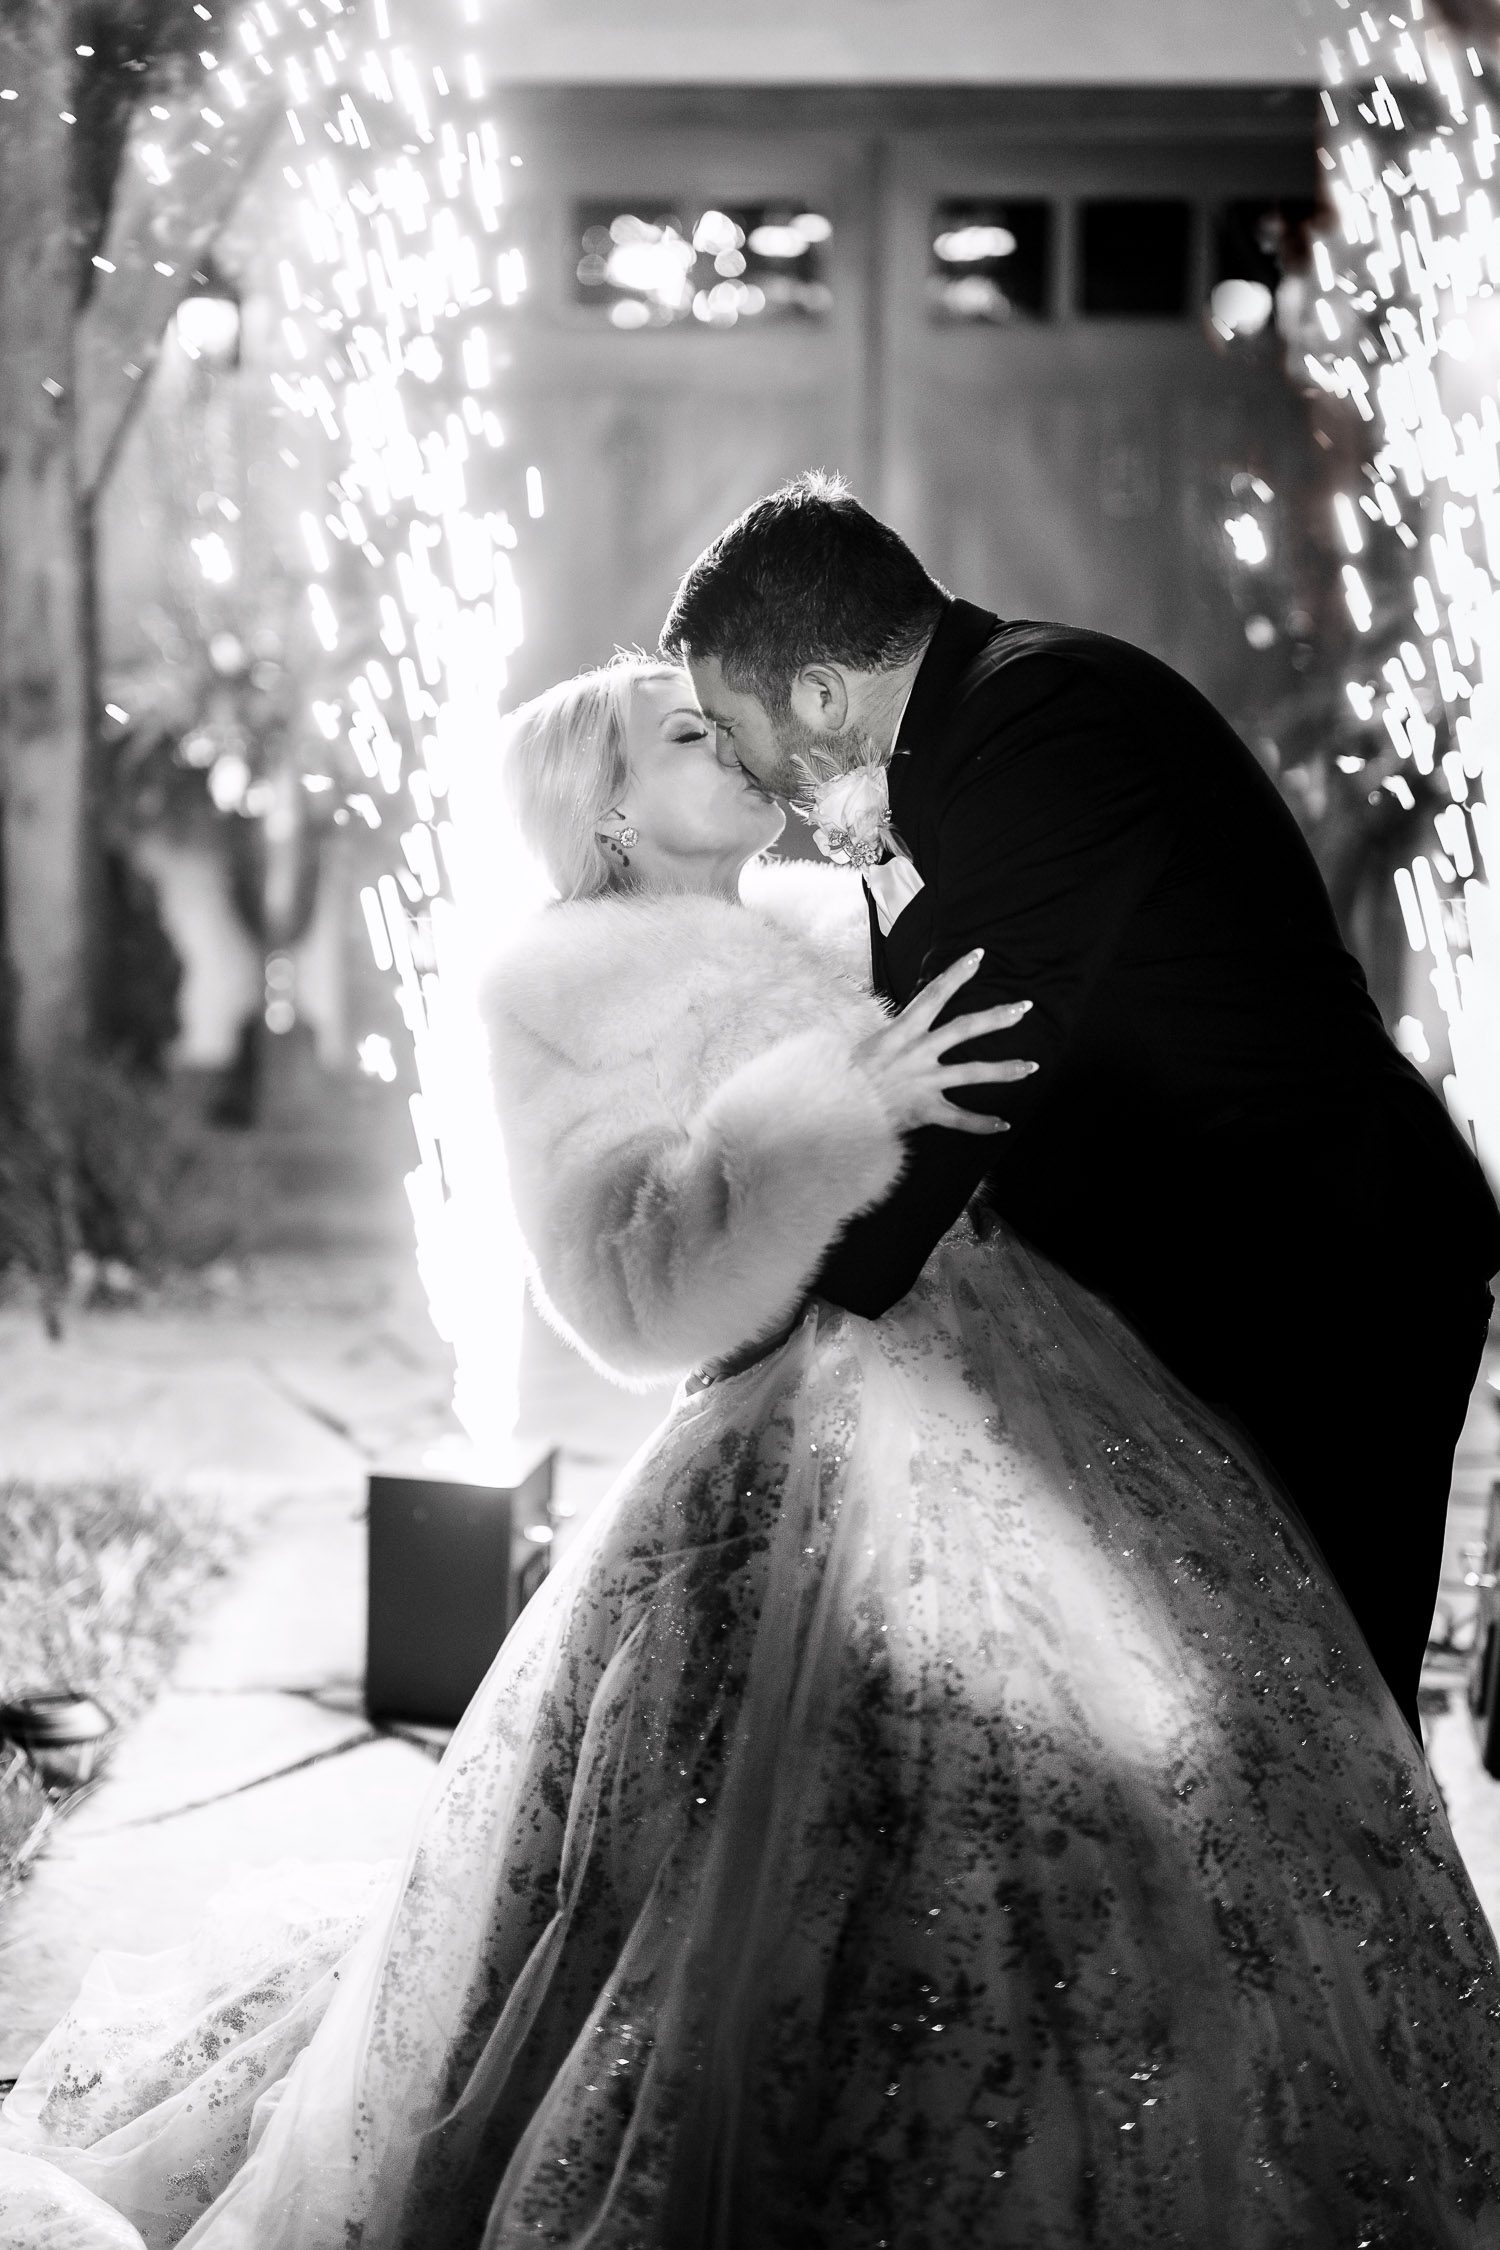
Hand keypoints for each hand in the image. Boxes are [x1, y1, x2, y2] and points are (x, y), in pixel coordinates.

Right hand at [855, 951, 1034, 1136]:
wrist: (835, 1109)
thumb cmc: (843, 1077)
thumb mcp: (863, 1046)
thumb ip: (888, 1037)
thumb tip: (897, 1027)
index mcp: (900, 1032)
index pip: (934, 994)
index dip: (957, 974)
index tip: (979, 956)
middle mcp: (917, 1053)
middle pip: (965, 1029)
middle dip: (997, 1017)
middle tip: (1024, 1008)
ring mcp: (924, 1082)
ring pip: (972, 1073)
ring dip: (1004, 1070)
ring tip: (1030, 1066)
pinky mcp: (925, 1110)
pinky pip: (960, 1118)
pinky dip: (982, 1124)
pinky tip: (1004, 1124)